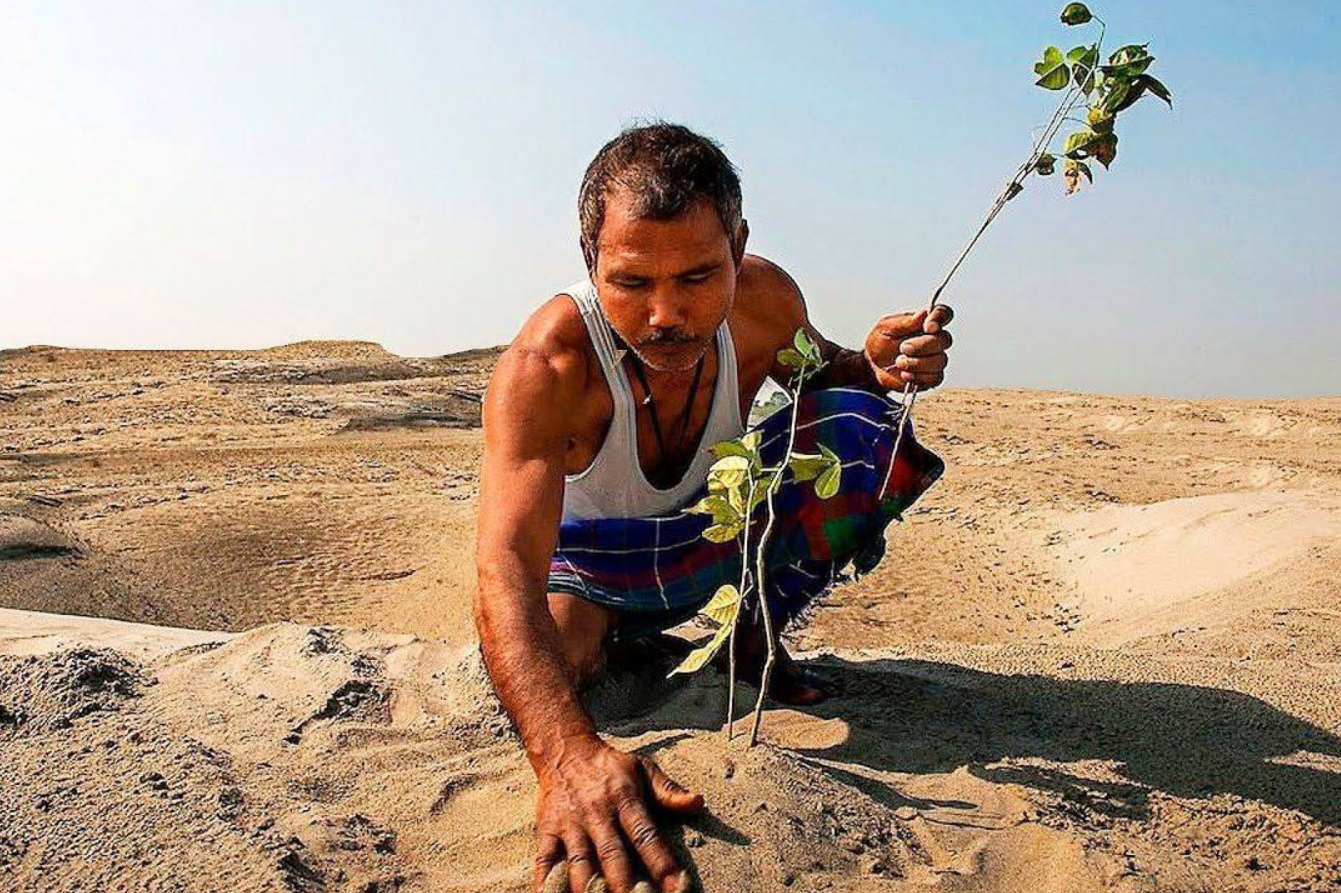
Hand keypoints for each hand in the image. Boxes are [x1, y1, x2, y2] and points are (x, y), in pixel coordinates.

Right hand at [533, 736, 702, 892]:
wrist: (564, 750)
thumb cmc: (611, 767)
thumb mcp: (644, 769)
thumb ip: (669, 791)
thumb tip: (698, 803)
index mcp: (625, 800)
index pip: (646, 836)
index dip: (661, 864)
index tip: (676, 888)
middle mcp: (598, 814)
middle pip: (612, 855)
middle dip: (625, 886)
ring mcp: (570, 825)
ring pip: (579, 863)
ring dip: (589, 888)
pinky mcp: (546, 831)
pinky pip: (545, 861)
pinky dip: (548, 884)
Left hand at [864, 305, 953, 390]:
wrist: (872, 366)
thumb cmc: (880, 343)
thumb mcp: (886, 328)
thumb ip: (905, 322)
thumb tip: (923, 313)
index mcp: (924, 323)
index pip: (943, 314)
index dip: (940, 318)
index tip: (928, 326)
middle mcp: (933, 340)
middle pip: (944, 340)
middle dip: (923, 346)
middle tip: (903, 348)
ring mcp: (934, 359)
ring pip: (940, 361)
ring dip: (917, 363)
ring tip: (899, 362)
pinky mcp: (931, 376)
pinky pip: (935, 378)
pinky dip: (918, 377)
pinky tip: (905, 374)